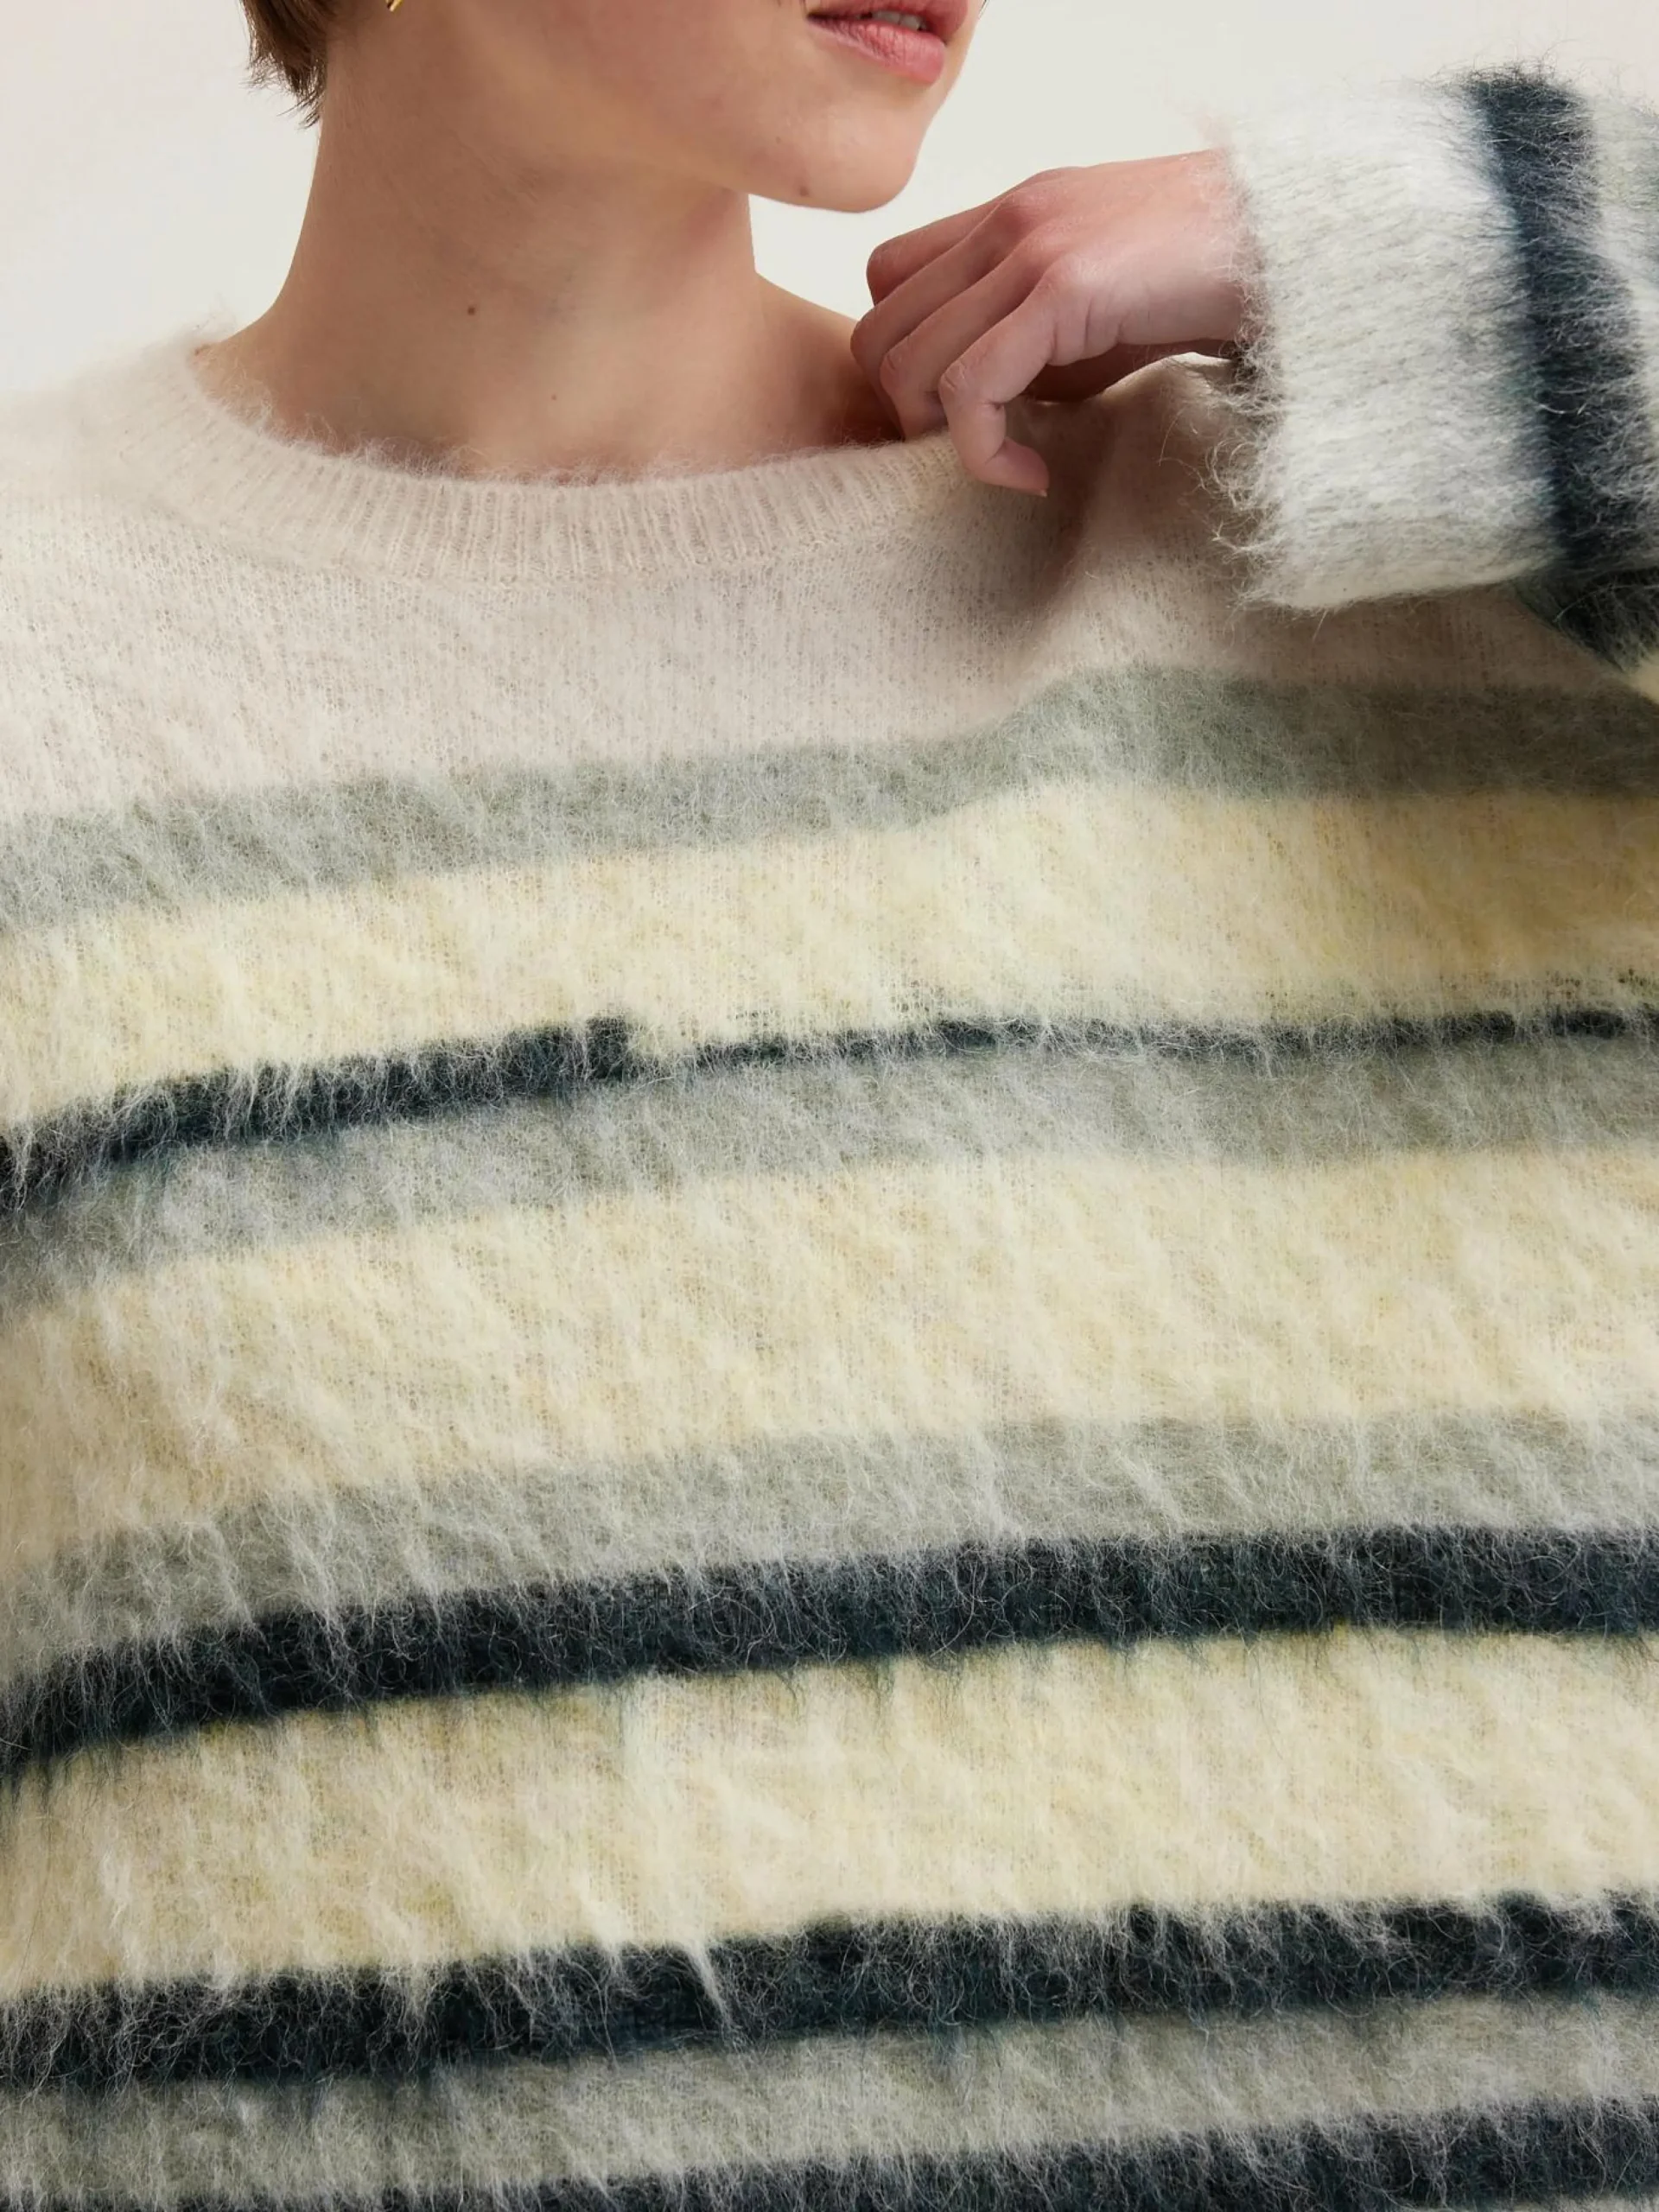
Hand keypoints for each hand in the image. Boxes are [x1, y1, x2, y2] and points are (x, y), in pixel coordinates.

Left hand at [850, 150, 1250, 496]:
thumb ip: (1030, 349)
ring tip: (1009, 467)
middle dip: (906, 413)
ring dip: (939, 438)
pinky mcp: (1062, 287)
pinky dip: (984, 452)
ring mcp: (1029, 246)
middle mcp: (1006, 219)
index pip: (886, 282)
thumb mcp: (1099, 318)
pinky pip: (969, 388)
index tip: (955, 421)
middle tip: (976, 453)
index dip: (902, 361)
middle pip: (876, 331)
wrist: (1298, 244)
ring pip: (906, 362)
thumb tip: (979, 417)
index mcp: (1009, 214)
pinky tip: (1033, 478)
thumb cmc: (1210, 287)